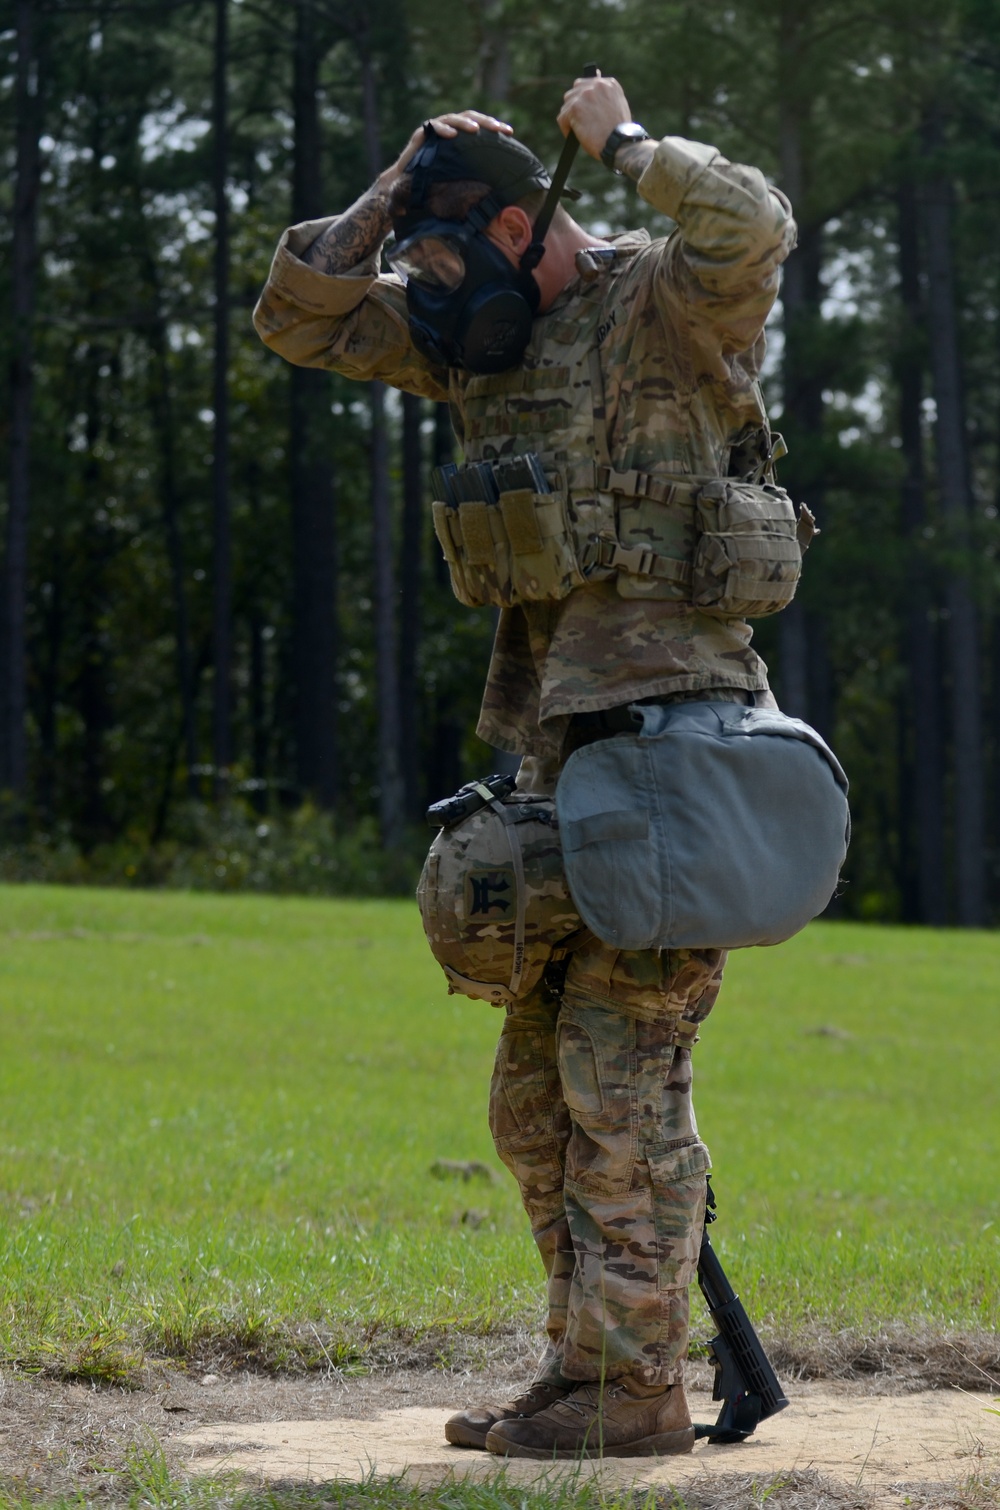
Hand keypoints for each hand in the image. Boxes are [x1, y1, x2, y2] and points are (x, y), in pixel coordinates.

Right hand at [385, 111, 513, 183]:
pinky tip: (451, 134)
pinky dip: (442, 129)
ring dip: (465, 123)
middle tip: (499, 129)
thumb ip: (472, 178)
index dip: (495, 127)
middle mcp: (448, 128)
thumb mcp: (456, 180)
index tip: (510, 132)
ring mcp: (434, 129)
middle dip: (486, 122)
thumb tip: (497, 195)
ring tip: (475, 129)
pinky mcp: (420, 135)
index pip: (480, 125)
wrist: (404, 183)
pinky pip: (432, 127)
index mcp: (460, 136)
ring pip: (452, 118)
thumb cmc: (433, 183)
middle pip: (470, 117)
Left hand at [557, 73, 632, 160]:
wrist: (619, 143)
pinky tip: (573, 135)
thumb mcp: (618, 108)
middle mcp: (597, 84)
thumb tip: (592, 96)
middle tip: (579, 121)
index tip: (584, 110)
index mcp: (609, 84)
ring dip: (570, 118)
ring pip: (567, 104)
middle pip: (575, 91)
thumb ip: (606, 98)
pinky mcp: (575, 107)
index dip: (584, 99)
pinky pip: (562, 117)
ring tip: (578, 130)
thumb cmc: (619, 133)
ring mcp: (585, 94)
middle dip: (575, 106)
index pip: (588, 84)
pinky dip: (566, 128)